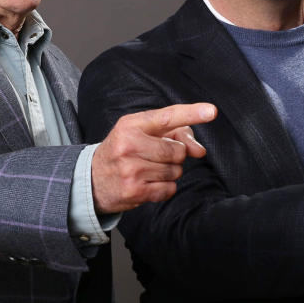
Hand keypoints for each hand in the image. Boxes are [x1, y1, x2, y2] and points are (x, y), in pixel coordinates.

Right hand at [91, 103, 216, 212]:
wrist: (92, 179)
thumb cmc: (124, 151)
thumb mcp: (142, 134)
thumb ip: (176, 134)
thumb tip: (199, 151)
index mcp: (131, 125)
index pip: (167, 117)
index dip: (192, 113)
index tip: (211, 111)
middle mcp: (129, 145)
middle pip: (178, 151)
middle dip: (175, 155)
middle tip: (156, 156)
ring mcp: (131, 169)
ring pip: (175, 171)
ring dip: (169, 172)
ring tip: (148, 169)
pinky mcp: (134, 191)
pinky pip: (169, 189)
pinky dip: (165, 188)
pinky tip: (148, 183)